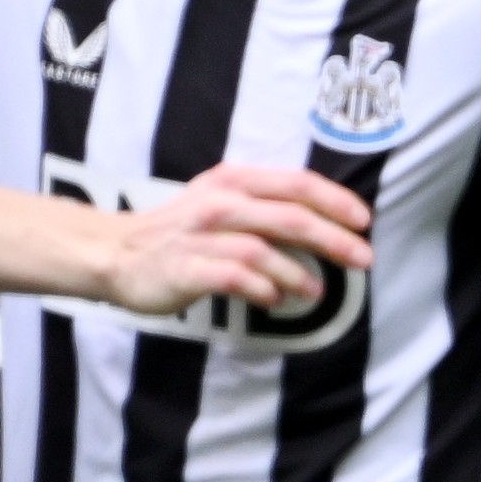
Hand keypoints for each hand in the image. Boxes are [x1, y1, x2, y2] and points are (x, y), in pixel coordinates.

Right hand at [106, 162, 373, 315]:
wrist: (116, 252)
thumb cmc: (180, 229)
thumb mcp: (221, 199)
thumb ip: (266, 205)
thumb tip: (324, 223)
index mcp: (235, 180)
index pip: (297, 183)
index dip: (335, 201)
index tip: (364, 221)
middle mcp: (221, 202)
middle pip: (290, 217)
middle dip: (334, 238)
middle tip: (363, 259)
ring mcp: (202, 235)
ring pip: (264, 250)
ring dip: (298, 273)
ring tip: (317, 291)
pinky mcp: (186, 268)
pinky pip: (234, 277)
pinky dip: (261, 289)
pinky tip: (275, 300)